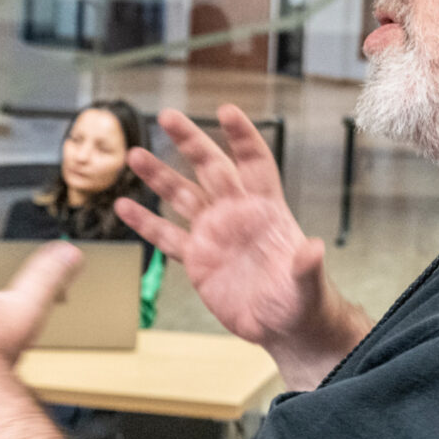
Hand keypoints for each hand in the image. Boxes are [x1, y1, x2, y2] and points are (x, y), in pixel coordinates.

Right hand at [116, 106, 365, 389]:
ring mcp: (214, 234)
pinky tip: (124, 206)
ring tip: (134, 154)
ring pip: (182, 196)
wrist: (285, 327)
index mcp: (267, 210)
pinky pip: (167, 236)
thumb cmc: (303, 301)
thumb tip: (314, 249)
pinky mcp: (197, 259)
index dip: (242, 138)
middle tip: (167, 116)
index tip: (226, 112)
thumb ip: (306, 266)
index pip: (254, 163)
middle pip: (211, 168)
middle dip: (190, 142)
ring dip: (159, 175)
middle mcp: (236, 213)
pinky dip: (145, 222)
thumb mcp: (308, 285)